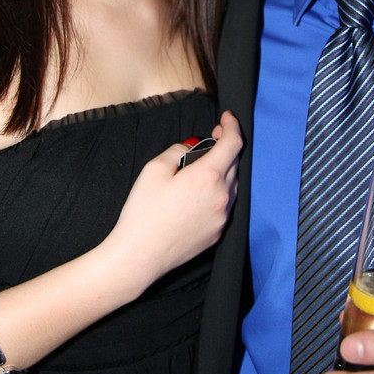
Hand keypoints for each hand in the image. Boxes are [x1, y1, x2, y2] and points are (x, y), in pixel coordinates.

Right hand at [107, 110, 241, 283]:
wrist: (139, 256)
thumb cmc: (143, 213)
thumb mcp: (154, 169)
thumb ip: (177, 150)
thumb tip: (189, 147)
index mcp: (208, 176)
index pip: (233, 142)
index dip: (232, 125)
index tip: (226, 118)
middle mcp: (222, 196)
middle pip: (234, 163)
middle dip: (225, 147)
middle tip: (210, 140)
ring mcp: (222, 217)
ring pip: (232, 184)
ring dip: (222, 171)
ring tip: (200, 169)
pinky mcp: (217, 232)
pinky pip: (225, 204)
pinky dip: (218, 192)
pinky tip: (197, 194)